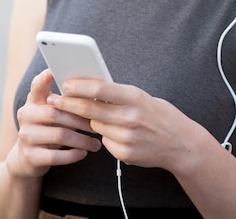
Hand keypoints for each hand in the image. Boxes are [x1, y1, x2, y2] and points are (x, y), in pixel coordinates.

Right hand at [7, 69, 101, 177]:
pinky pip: (55, 156)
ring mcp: (26, 135)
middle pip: (56, 113)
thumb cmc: (49, 128)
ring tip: (96, 143)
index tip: (53, 71)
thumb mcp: (52, 112)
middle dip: (80, 119)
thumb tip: (94, 92)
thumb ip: (64, 102)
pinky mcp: (29, 155)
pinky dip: (72, 155)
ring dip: (81, 140)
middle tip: (98, 124)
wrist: (27, 158)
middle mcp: (26, 115)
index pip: (37, 85)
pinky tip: (83, 153)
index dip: (44, 78)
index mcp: (33, 100)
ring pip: (59, 135)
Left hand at [47, 78, 195, 172]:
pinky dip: (106, 135)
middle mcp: (129, 117)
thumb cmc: (160, 114)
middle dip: (68, 104)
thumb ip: (118, 93)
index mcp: (134, 97)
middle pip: (90, 109)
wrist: (181, 144)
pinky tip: (118, 133)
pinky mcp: (124, 153)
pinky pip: (105, 141)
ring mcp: (126, 137)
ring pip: (95, 126)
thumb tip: (91, 86)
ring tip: (94, 115)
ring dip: (91, 120)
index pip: (99, 88)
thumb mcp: (142, 96)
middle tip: (54, 100)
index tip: (65, 83)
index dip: (79, 86)